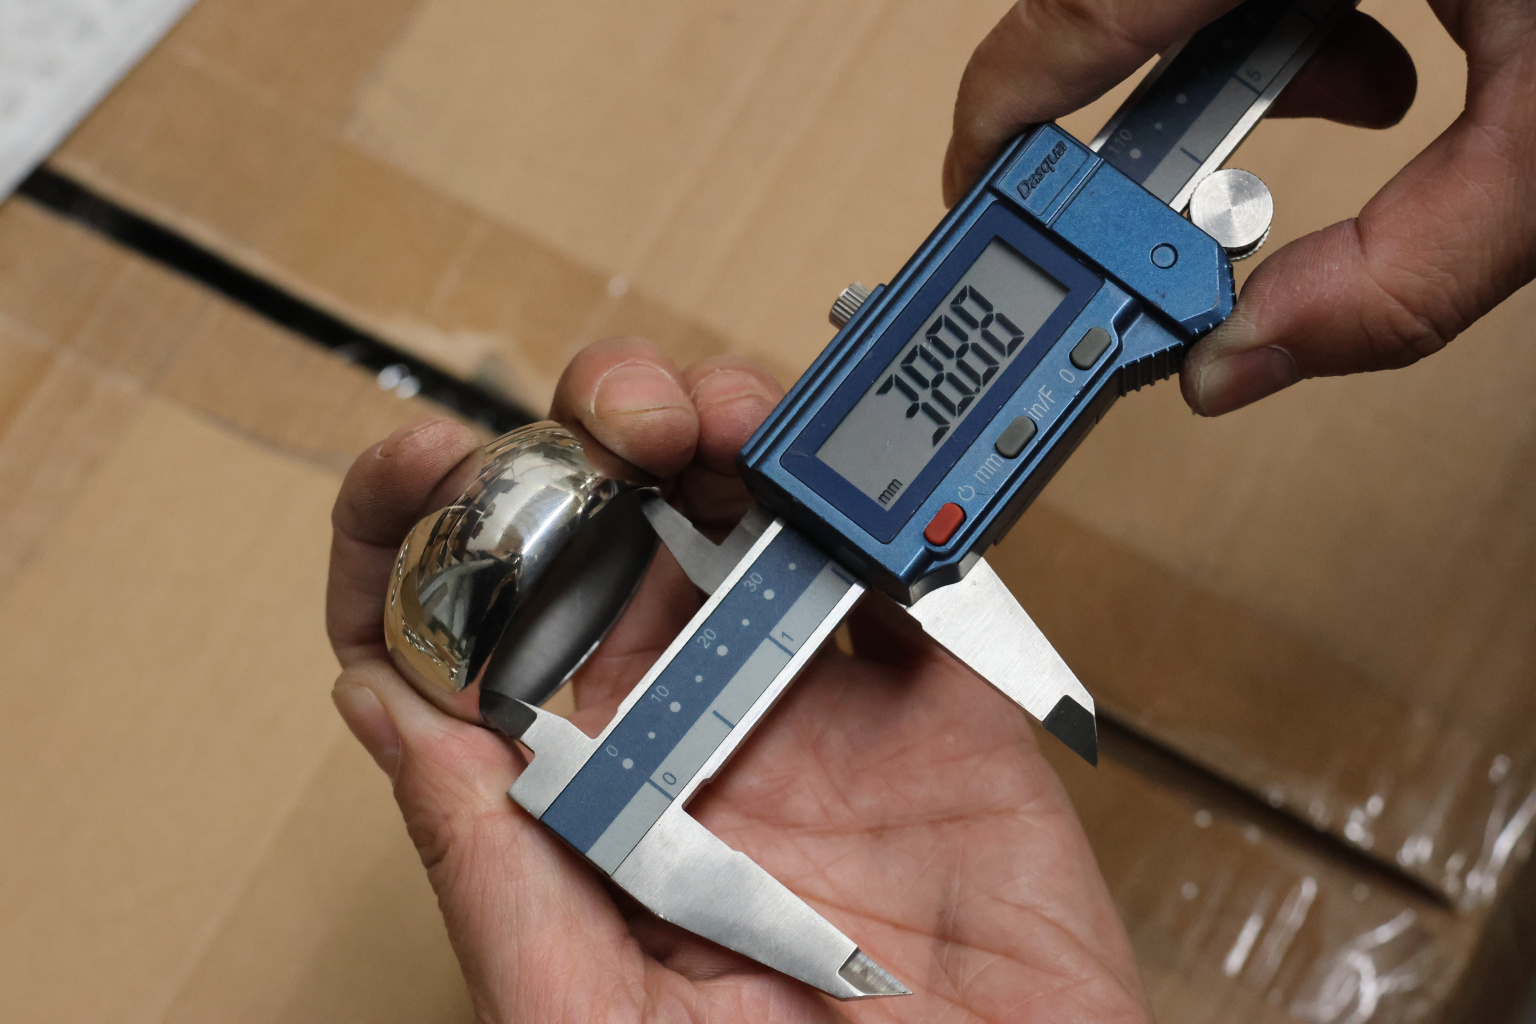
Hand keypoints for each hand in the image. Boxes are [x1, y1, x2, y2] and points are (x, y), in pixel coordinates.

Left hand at [326, 336, 1149, 1022]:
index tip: (431, 474)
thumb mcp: (590, 1021)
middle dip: (590, 444)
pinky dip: (870, 507)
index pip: (472, 640)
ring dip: (719, 438)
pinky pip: (898, 580)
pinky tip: (830, 475)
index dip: (432, 540)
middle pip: (609, 544)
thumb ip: (492, 876)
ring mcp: (811, 715)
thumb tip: (387, 708)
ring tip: (709, 418)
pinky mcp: (937, 714)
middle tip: (609, 422)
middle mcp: (686, 740)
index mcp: (582, 805)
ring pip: (747, 528)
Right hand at [945, 0, 1535, 415]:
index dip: (1007, 110)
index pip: (1083, 4)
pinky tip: (1408, 53)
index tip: (980, 195)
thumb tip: (1243, 363)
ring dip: (1257, 53)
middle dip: (1158, 102)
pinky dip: (1314, 7)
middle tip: (1185, 198)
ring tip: (1368, 105)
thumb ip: (1407, 274)